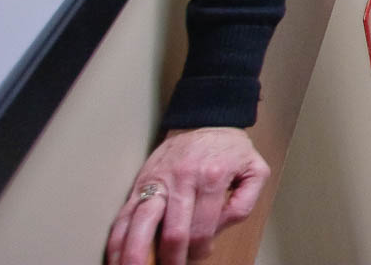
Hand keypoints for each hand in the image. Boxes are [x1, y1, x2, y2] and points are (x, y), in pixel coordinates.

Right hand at [107, 127, 268, 264]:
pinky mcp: (140, 182)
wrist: (204, 121)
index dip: (200, 251)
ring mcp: (158, 181)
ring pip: (141, 225)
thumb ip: (245, 202)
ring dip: (137, 255)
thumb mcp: (255, 170)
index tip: (201, 255)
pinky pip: (124, 215)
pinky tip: (116, 258)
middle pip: (173, 232)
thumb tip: (220, 229)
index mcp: (213, 178)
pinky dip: (118, 240)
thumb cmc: (230, 149)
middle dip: (173, 259)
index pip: (203, 229)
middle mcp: (183, 179)